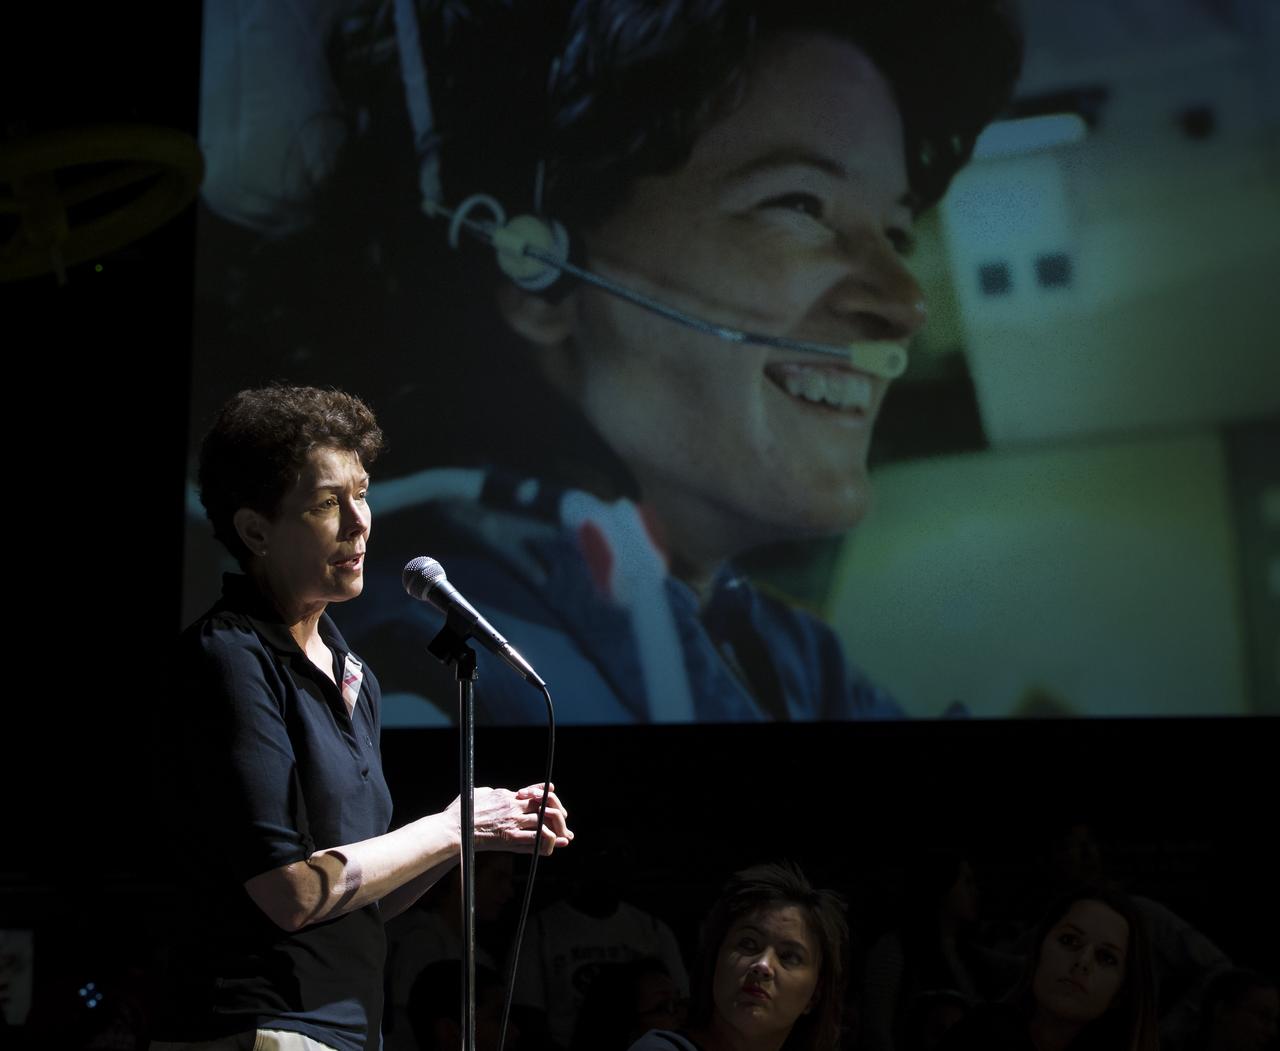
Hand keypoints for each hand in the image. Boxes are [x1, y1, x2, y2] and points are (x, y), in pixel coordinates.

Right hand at [453, 783, 572, 855]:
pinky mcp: (510, 837)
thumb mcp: (477, 793)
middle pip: (545, 804)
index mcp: (507, 794)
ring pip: (545, 819)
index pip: (536, 792)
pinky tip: (554, 847)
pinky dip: (549, 842)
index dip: (549, 797)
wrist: (452, 828)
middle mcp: (513, 805)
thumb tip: (493, 792)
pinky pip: (537, 837)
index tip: (556, 802)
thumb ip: (489, 792)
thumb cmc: (460, 813)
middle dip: (559, 815)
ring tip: (564, 838)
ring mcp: (513, 820)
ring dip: (558, 829)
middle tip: (564, 826)